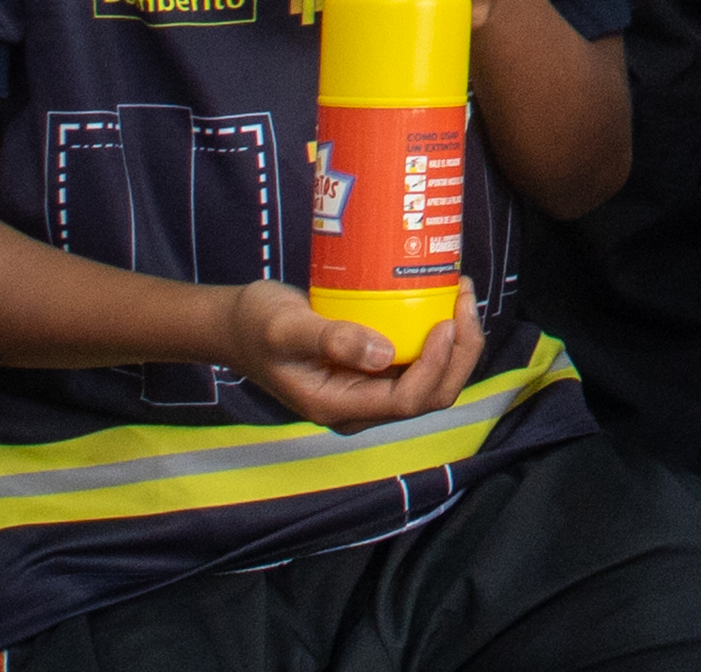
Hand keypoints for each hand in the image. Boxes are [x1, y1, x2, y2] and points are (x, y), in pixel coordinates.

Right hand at [220, 280, 484, 425]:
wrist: (237, 327)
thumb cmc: (256, 326)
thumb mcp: (286, 328)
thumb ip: (330, 340)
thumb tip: (383, 354)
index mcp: (338, 406)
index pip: (406, 401)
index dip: (436, 366)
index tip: (445, 322)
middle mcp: (360, 406)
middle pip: (430, 395)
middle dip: (460, 352)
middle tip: (462, 298)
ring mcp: (368, 390)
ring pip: (431, 380)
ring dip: (456, 342)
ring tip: (459, 292)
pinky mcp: (373, 369)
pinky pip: (417, 360)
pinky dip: (438, 335)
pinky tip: (441, 298)